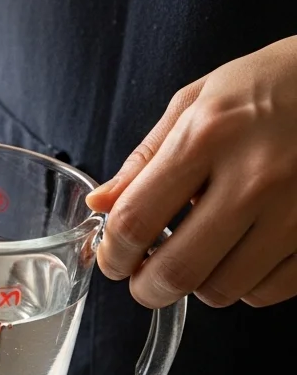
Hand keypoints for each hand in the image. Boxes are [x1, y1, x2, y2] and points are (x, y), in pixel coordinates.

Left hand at [86, 35, 296, 309]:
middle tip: (145, 282)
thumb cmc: (271, 84)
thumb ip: (145, 158)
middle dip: (148, 288)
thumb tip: (102, 204)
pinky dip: (246, 286)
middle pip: (179, 270)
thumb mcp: (197, 101)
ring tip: (199, 258)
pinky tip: (242, 256)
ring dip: (199, 286)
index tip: (113, 261)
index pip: (137, 219)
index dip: (113, 254)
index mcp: (209, 135)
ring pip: (225, 289)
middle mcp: (255, 177)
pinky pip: (270, 290)